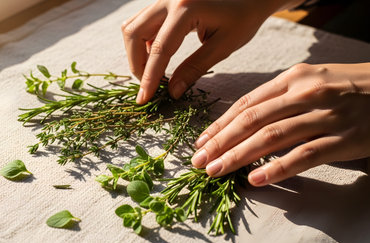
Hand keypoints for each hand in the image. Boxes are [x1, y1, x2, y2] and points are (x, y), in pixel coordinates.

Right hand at [122, 0, 296, 103]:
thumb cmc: (243, 18)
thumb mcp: (223, 46)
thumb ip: (194, 68)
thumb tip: (172, 92)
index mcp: (186, 8)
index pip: (159, 49)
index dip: (149, 78)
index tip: (144, 99)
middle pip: (134, 33)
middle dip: (137, 65)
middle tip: (150, 87)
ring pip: (132, 26)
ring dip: (136, 53)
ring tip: (153, 72)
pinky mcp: (163, 2)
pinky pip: (141, 22)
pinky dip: (142, 42)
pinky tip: (157, 56)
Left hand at [192, 63, 369, 185]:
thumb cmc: (346, 87)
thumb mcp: (310, 82)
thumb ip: (278, 98)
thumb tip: (242, 121)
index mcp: (292, 79)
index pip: (246, 104)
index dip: (220, 124)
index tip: (201, 142)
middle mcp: (305, 93)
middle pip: (252, 120)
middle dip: (221, 142)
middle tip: (199, 160)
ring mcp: (325, 115)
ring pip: (272, 137)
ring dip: (238, 156)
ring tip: (217, 170)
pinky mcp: (345, 138)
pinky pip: (304, 155)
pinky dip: (278, 168)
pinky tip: (257, 179)